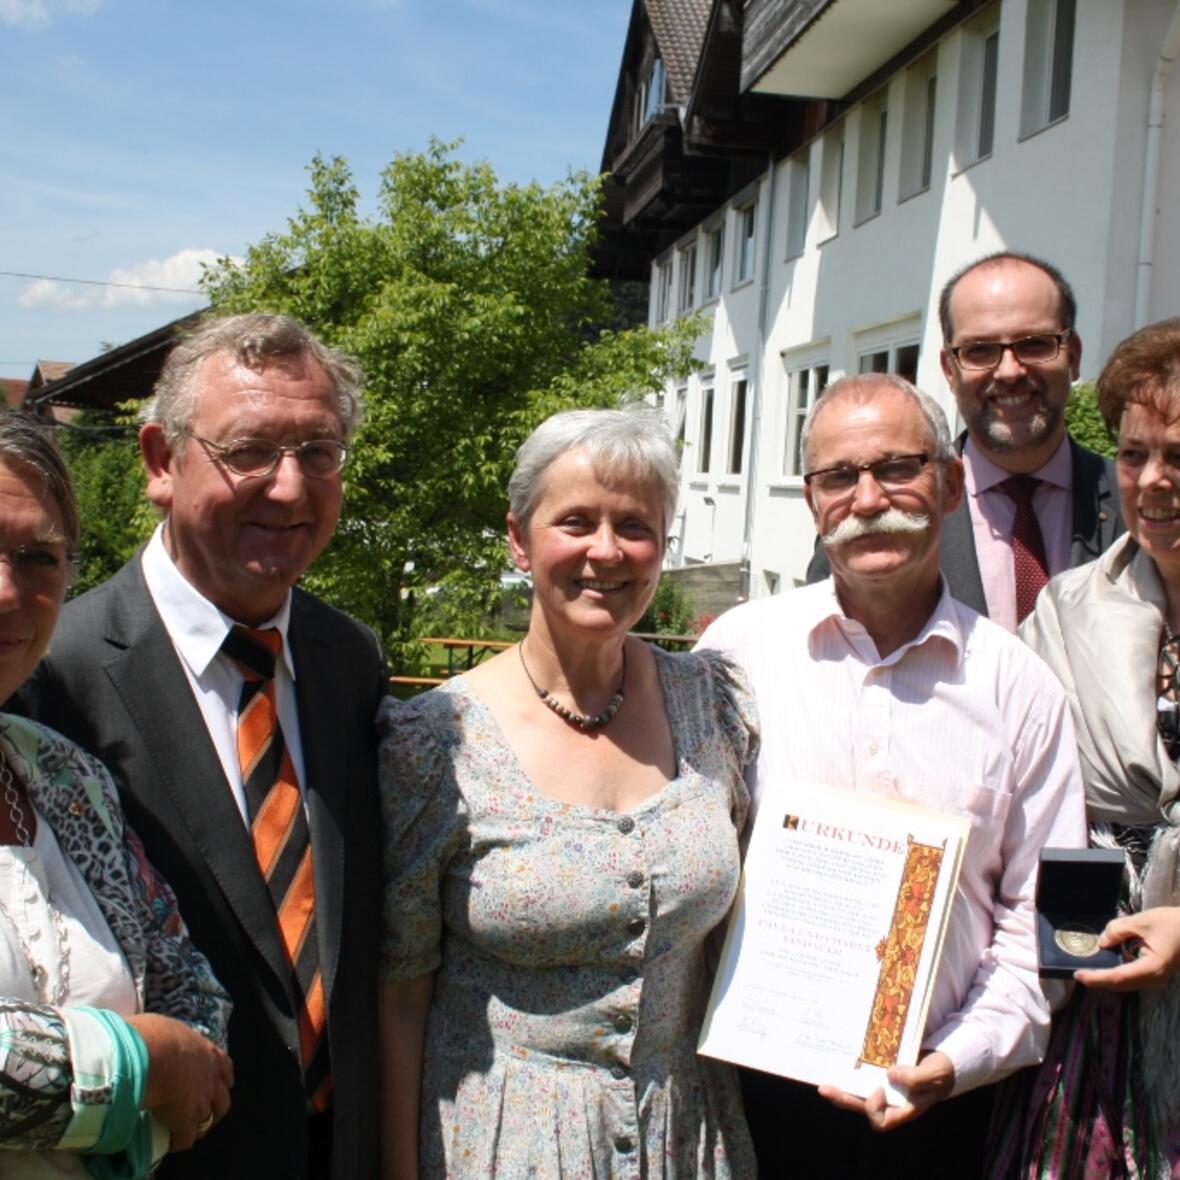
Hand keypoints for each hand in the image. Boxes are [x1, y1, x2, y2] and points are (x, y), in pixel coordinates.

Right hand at [124, 1013, 233, 1150]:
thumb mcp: (164, 1028)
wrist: (150, 1055)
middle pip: (223, 1096)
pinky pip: (186, 1137)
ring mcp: (201, 1099)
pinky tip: (171, 1142)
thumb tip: (151, 1035)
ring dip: (201, 1123)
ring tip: (188, 1127)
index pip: (224, 1066)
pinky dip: (180, 1141)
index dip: (220, 1076)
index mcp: (207, 1052)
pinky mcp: (186, 1120)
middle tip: (203, 1109)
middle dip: (216, 1104)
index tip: (215, 1081)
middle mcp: (210, 1076)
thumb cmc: (152, 1035)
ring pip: (211, 1118)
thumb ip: (166, 1036)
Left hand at [817, 1050, 954, 1131]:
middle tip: (824, 1089)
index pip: (882, 1120)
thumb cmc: (941, 1073)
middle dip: (843, 1099)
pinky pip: (861, 1078)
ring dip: (841, 1088)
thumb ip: (916, 1077)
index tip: (878, 1089)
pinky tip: (840, 1062)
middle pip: (862, 1107)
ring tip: (823, 1083)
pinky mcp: (879, 1074)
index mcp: (904, 1108)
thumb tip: (891, 1074)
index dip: (874, 1108)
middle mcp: (889, 1102)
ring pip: (857, 1094)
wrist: (942, 1063)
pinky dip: (850, 1073)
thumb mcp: (935, 1075)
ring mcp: (883, 1089)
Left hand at [1075, 905, 1179, 992]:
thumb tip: (1101, 943)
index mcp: (1152, 967)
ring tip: (1087, 970)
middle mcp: (1155, 979)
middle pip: (1121, 984)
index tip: (1078, 975)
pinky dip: (1116, 974)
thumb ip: (1118, 930)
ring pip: (1126, 983)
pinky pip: (1132, 978)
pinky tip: (1104, 966)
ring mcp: (1156, 980)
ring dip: (1106, 978)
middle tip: (1078, 973)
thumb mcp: (1142, 921)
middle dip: (1098, 980)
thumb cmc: (1172, 923)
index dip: (1097, 978)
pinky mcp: (1155, 976)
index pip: (1119, 977)